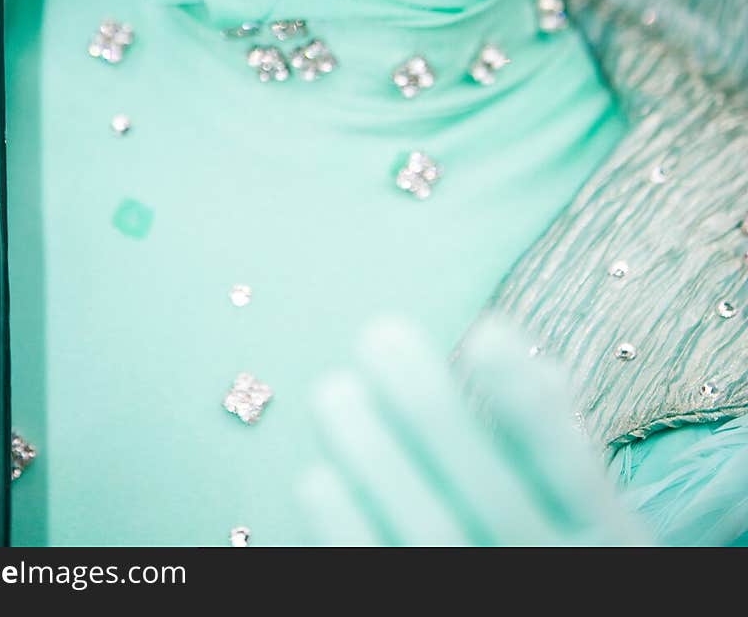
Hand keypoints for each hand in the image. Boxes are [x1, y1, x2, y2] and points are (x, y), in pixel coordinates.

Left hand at [295, 313, 651, 546]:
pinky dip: (346, 528)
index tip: (486, 333)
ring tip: (335, 391)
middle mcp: (548, 576)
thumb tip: (523, 359)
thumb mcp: (581, 512)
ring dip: (374, 456)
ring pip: (430, 533)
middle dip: (432, 409)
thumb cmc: (544, 550)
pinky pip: (379, 576)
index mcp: (604, 541)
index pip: (573, 470)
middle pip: (493, 495)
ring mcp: (486, 604)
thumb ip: (554, 441)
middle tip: (379, 336)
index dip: (531, 405)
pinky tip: (318, 477)